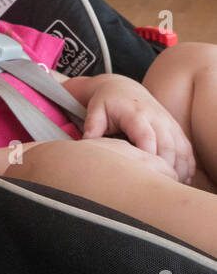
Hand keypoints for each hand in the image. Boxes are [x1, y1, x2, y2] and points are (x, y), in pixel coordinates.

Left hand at [77, 75, 193, 183]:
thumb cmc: (106, 102)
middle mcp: (156, 118)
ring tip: (172, 185)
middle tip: (159, 186)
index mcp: (136, 113)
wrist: (123, 88)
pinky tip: (183, 178)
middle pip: (167, 145)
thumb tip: (86, 145)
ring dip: (180, 168)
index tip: (145, 174)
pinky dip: (187, 163)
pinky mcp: (175, 128)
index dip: (148, 156)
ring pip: (180, 148)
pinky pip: (186, 147)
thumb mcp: (95, 110)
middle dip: (166, 167)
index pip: (147, 136)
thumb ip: (92, 126)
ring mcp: (168, 123)